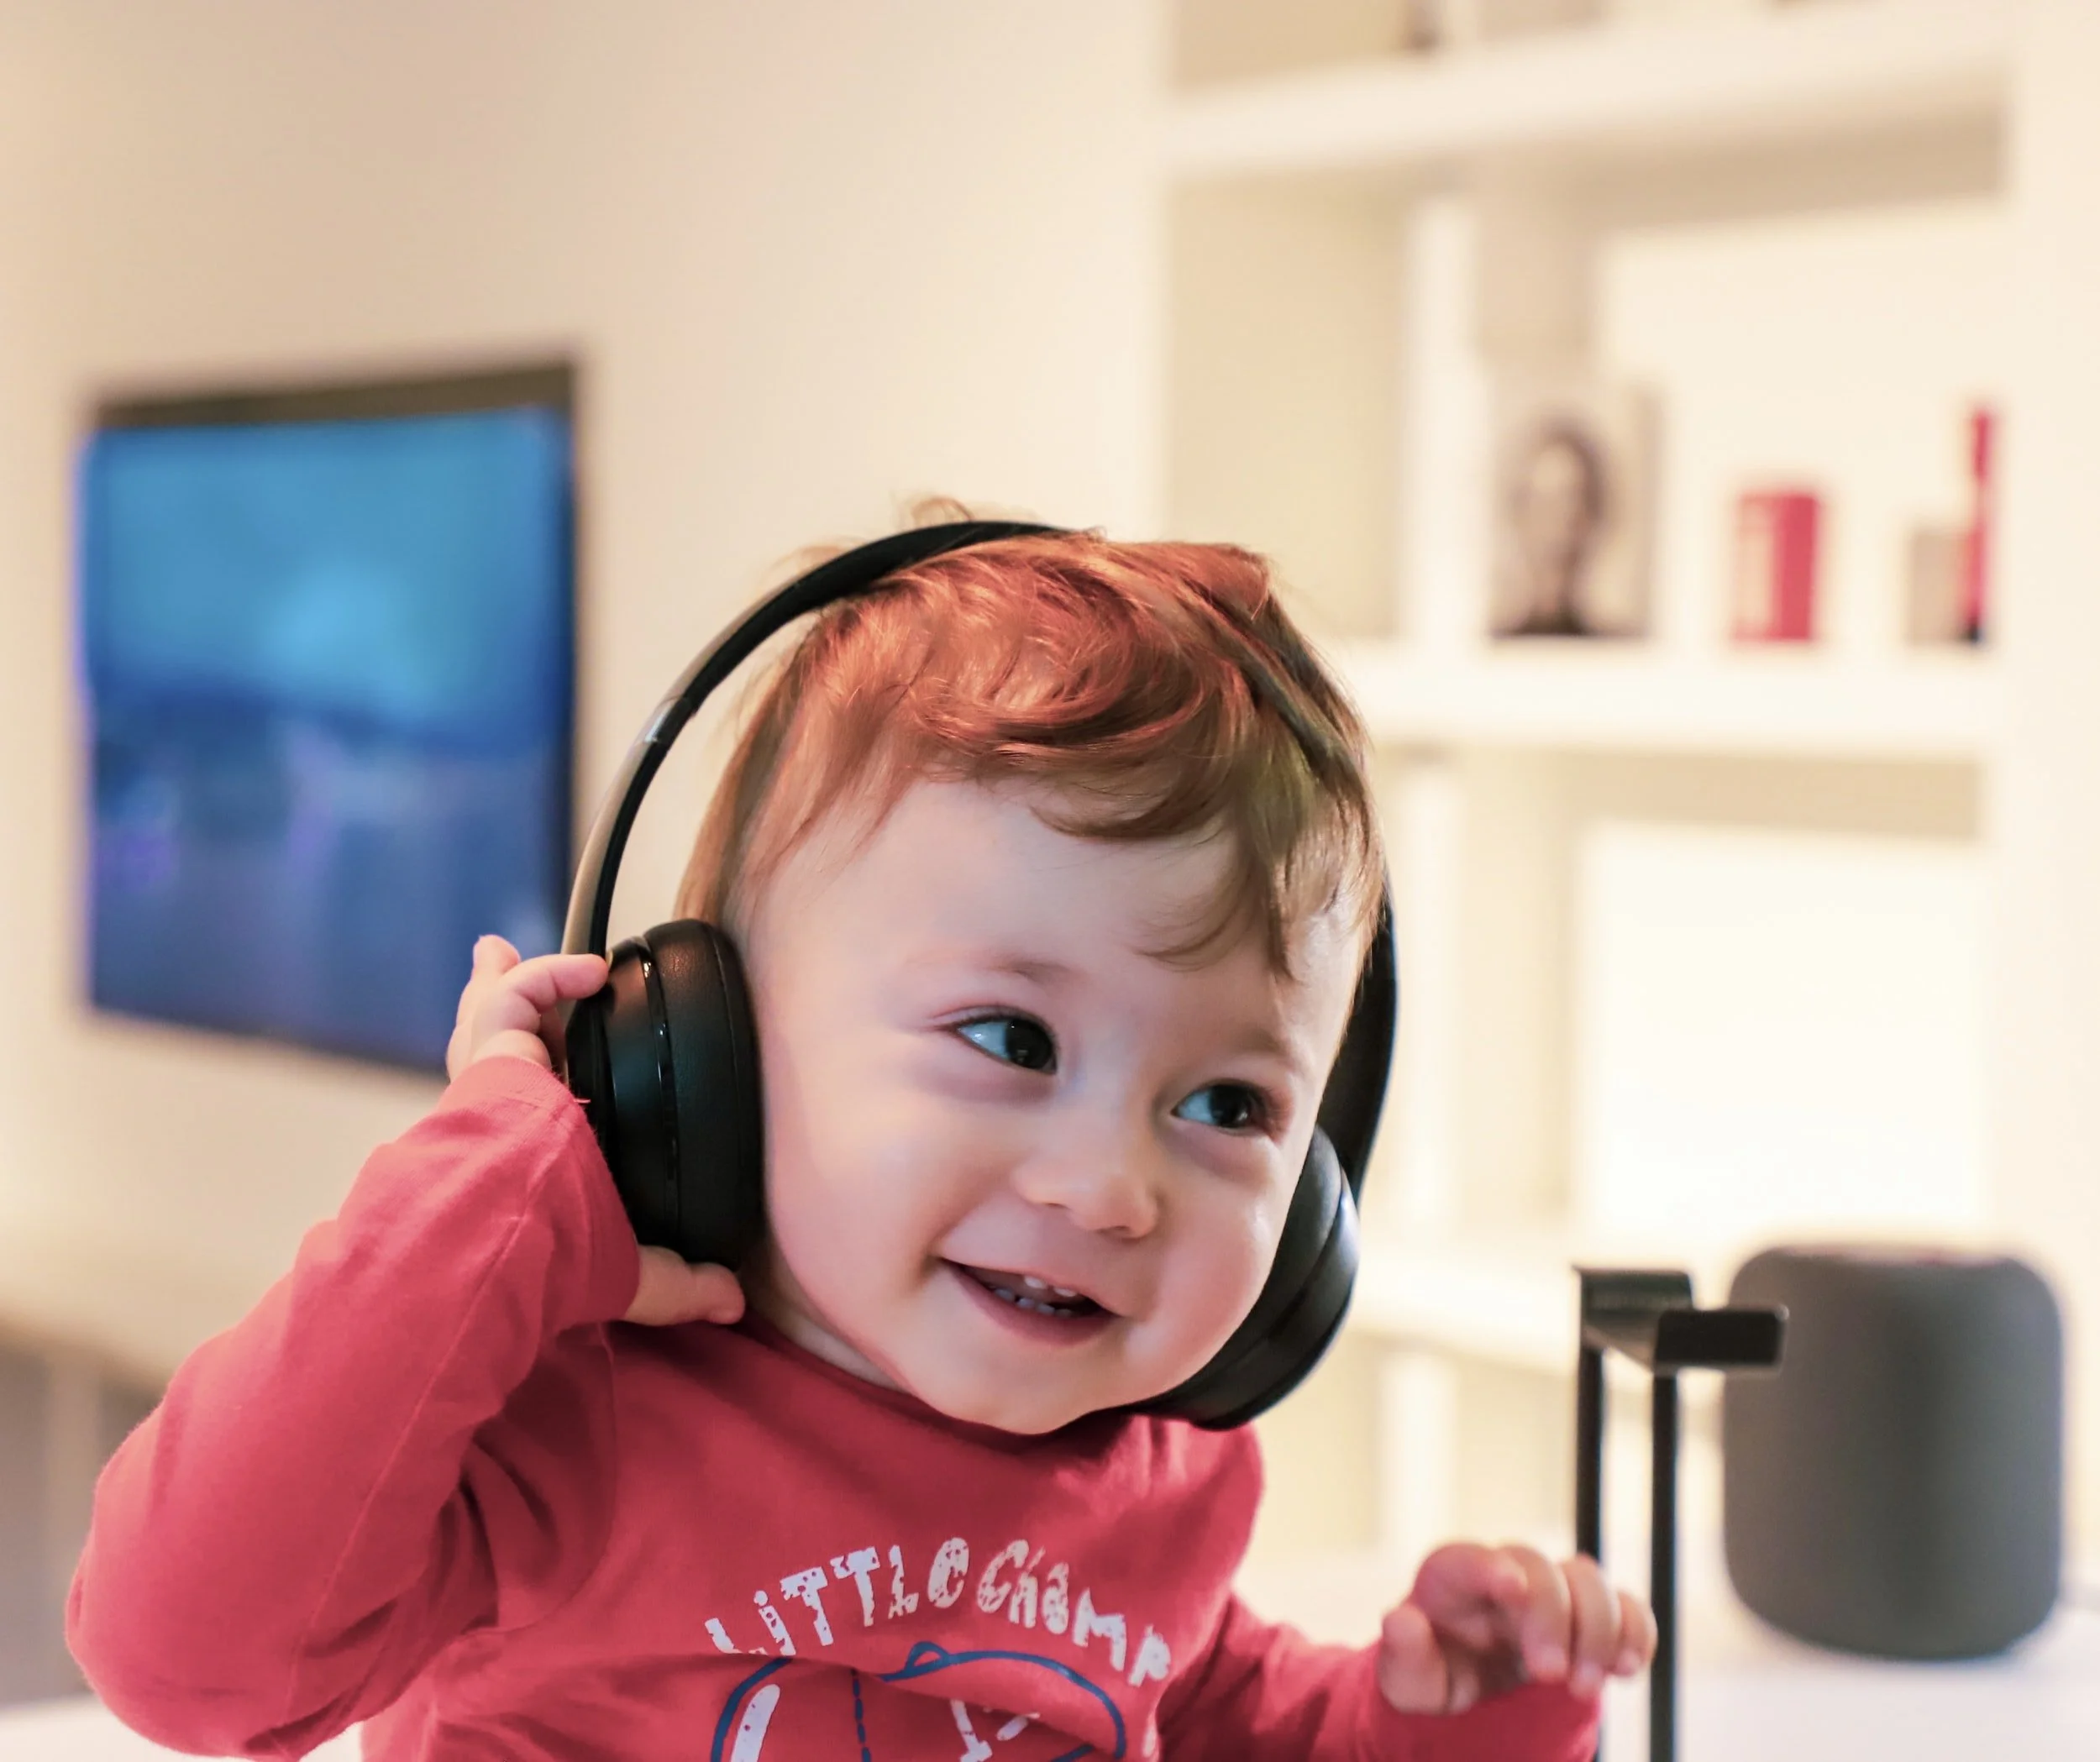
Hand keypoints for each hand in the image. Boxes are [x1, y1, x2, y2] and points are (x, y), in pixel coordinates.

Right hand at [447, 937, 747, 1330]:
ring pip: (490, 1022)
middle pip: (491, 1057)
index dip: (535, 1093)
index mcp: (526, 1167)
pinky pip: (517, 998)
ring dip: (506, 982)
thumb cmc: (556, 1259)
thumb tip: (733, 1302)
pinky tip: (591, 970)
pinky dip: (550, 975)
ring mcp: (490, 1087)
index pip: (525, 1120)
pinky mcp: (492, 1057)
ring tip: (499, 952)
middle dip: (493, 1017)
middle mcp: (499, 1124)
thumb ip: (682, 1281)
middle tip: (490, 978)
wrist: (511, 1237)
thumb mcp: (632, 1271)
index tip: (546, 1077)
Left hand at [1377, 1542, 1655, 1715]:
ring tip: (1585, 1685)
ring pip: (1586, 1579)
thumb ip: (1404, 1654)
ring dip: (1597, 1628)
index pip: (1466, 1559)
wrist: (1470, 1688)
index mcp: (1450, 1579)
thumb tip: (1400, 1620)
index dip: (1491, 1567)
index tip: (1513, 1590)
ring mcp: (1551, 1590)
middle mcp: (1504, 1573)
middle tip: (1551, 1675)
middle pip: (1537, 1568)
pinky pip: (1625, 1607)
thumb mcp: (1408, 1680)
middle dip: (1551, 1618)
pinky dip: (1634, 1631)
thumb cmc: (1434, 1675)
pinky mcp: (1588, 1615)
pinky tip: (1626, 1668)